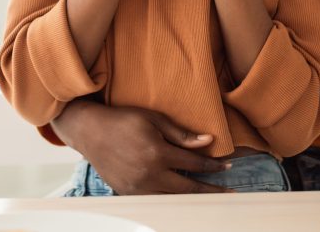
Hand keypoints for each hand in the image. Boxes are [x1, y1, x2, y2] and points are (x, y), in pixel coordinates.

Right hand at [51, 101, 230, 194]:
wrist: (91, 132)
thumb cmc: (123, 120)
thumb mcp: (154, 119)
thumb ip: (182, 134)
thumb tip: (208, 141)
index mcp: (158, 153)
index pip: (194, 164)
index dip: (213, 166)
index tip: (227, 166)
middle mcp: (149, 174)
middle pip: (188, 188)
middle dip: (210, 190)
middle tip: (228, 192)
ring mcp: (138, 188)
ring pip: (173, 199)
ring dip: (193, 198)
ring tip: (210, 197)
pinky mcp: (129, 194)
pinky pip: (156, 200)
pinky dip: (171, 200)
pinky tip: (182, 197)